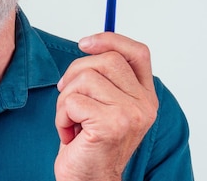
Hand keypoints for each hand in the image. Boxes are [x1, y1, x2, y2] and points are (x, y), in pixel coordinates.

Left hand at [54, 33, 157, 180]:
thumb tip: (89, 45)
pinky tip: (70, 133)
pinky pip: (72, 101)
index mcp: (144, 96)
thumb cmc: (89, 142)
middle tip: (68, 97)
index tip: (84, 43)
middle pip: (106, 60)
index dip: (110, 40)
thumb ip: (104, 78)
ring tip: (71, 121)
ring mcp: (130, 114)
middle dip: (75, 73)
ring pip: (85, 79)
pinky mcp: (112, 125)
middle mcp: (143, 105)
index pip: (137, 53)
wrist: (88, 179)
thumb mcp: (102, 104)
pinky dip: (61, 117)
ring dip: (65, 100)